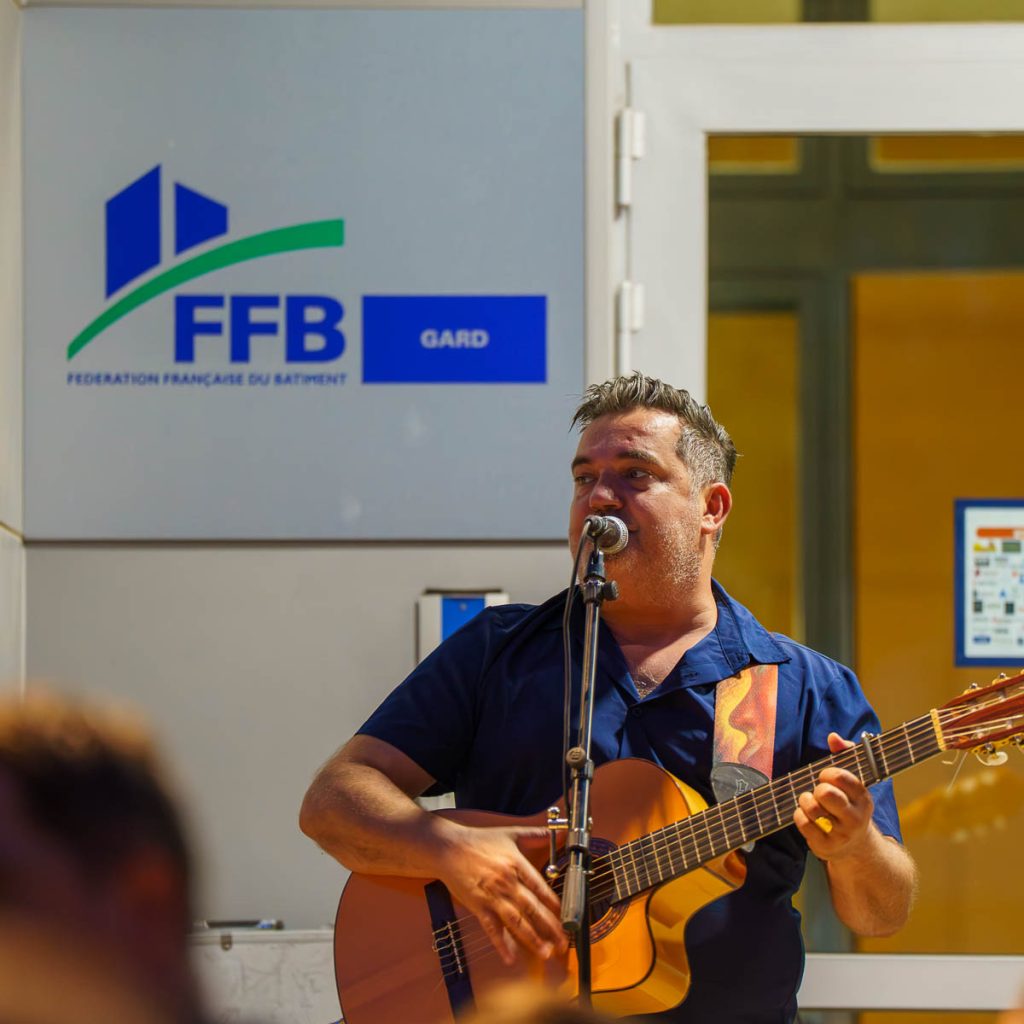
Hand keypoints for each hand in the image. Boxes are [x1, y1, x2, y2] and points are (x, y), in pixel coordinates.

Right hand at [434, 822, 567, 966]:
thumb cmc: (479, 840)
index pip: (541, 888)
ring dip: (532, 939)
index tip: (568, 917)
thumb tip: (558, 832)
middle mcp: (506, 882)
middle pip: (533, 909)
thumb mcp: (510, 833)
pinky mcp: (478, 906)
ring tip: (546, 953)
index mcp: (516, 864)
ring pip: (516, 922)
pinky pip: (492, 929)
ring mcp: (492, 896)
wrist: (448, 848)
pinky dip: (501, 944)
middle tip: (564, 943)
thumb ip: (535, 834)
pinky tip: (510, 957)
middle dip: (551, 927)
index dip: (556, 904)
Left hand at [793, 733, 874, 860]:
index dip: (829, 773)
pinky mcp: (825, 846)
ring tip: (811, 801)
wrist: (857, 847)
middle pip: (826, 793)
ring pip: (812, 808)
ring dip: (806, 800)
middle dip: (818, 788)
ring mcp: (840, 834)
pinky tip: (807, 815)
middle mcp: (855, 818)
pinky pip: (802, 823)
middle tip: (820, 791)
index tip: (827, 776)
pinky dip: (799, 814)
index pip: (843, 778)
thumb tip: (833, 736)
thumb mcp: (853, 783)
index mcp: (863, 799)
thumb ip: (845, 755)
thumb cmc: (849, 805)